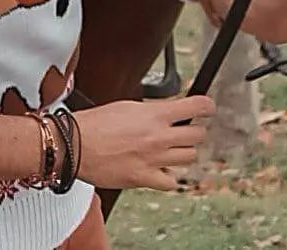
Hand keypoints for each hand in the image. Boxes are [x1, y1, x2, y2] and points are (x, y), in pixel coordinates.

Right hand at [75, 95, 214, 190]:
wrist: (77, 144)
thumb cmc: (97, 123)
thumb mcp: (129, 105)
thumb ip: (153, 110)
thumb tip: (168, 112)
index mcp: (155, 114)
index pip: (196, 107)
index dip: (206, 107)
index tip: (208, 108)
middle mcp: (159, 137)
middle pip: (198, 136)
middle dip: (194, 131)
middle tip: (186, 130)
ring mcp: (154, 159)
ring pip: (189, 158)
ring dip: (182, 152)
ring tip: (171, 149)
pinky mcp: (145, 179)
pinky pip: (171, 181)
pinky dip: (168, 176)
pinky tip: (160, 169)